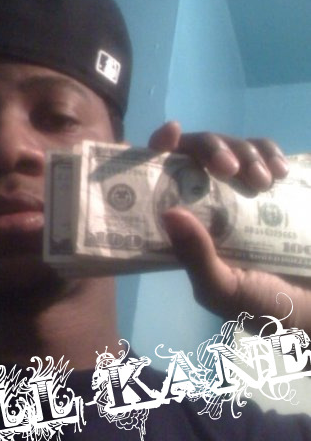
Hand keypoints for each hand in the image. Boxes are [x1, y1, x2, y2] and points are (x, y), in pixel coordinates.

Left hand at [149, 121, 310, 331]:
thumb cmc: (262, 305)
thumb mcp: (223, 289)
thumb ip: (195, 257)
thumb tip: (168, 213)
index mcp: (186, 224)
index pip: (162, 176)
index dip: (160, 149)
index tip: (170, 135)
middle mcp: (207, 201)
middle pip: (198, 152)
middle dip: (212, 150)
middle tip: (230, 168)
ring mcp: (240, 190)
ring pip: (232, 147)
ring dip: (247, 153)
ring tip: (265, 182)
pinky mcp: (271, 185)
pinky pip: (265, 152)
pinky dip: (270, 153)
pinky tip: (280, 173)